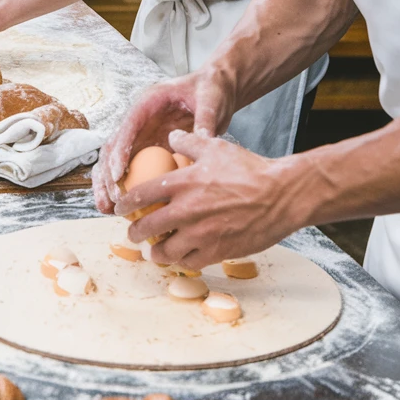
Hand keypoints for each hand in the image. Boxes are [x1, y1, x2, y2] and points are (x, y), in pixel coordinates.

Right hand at [93, 61, 238, 213]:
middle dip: (108, 173)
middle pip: (114, 146)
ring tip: (107, 208)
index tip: (118, 174)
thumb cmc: (210, 89)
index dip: (120, 150)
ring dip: (107, 184)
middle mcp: (139, 120)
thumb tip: (203, 141)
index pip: (128, 125)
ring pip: (115, 160)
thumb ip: (204, 119)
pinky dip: (124, 187)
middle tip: (113, 199)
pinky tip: (123, 208)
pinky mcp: (150, 149)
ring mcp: (142, 135)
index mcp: (149, 102)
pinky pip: (133, 169)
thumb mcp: (209, 100)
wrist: (215, 90)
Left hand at [115, 130, 298, 270]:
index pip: (142, 194)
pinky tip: (180, 257)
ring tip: (154, 250)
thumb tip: (172, 136)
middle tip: (133, 233)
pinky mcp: (216, 251)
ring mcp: (201, 234)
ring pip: (165, 251)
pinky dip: (181, 261)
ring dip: (155, 252)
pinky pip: (189, 263)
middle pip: (147, 227)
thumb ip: (189, 142)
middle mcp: (187, 210)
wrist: (279, 196)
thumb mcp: (216, 147)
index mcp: (184, 183)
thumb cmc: (249, 170)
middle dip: (135, 232)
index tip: (120, 208)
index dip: (126, 203)